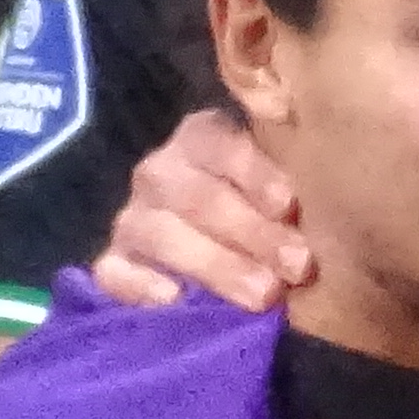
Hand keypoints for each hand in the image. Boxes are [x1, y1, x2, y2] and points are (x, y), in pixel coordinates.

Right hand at [92, 108, 312, 313]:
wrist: (254, 274)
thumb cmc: (288, 223)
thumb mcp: (301, 187)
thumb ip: (303, 161)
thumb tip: (304, 121)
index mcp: (205, 138)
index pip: (215, 140)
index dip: (251, 171)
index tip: (289, 204)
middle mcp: (163, 172)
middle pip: (191, 193)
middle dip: (249, 230)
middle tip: (298, 265)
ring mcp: (135, 219)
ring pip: (156, 232)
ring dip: (214, 263)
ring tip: (264, 295)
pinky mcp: (116, 264)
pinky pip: (114, 271)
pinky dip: (139, 283)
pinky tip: (175, 298)